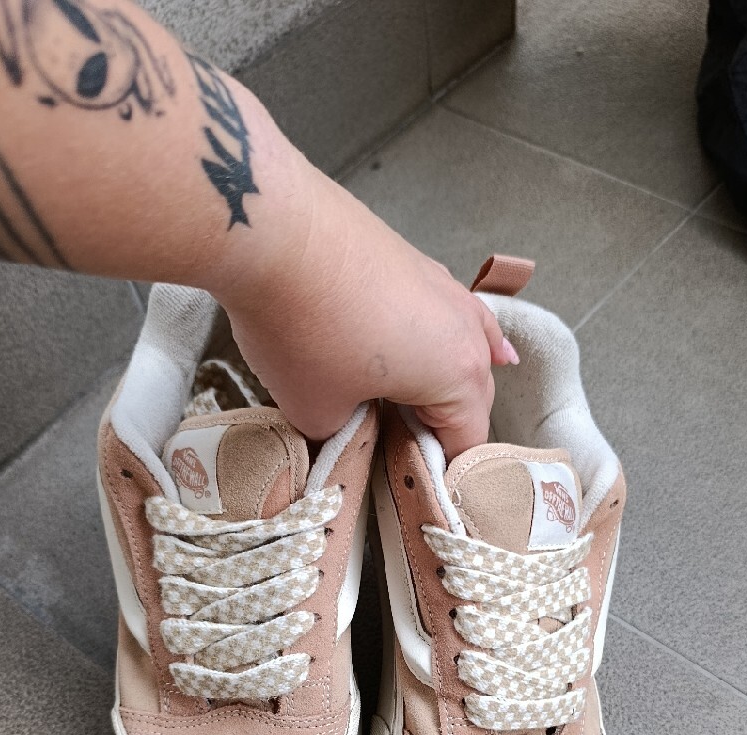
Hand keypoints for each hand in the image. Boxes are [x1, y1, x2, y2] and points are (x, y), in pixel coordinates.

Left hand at [211, 159, 515, 458]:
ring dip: (451, 376)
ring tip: (437, 400)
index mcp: (458, 376)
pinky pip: (440, 310)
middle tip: (405, 451)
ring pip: (466, 345)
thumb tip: (338, 433)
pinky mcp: (412, 260)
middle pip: (474, 394)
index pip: (467, 443)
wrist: (272, 230)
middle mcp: (466, 330)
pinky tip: (439, 332)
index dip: (443, 476)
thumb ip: (341, 434)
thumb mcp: (316, 411)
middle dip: (448, 425)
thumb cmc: (304, 330)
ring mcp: (443, 288)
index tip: (417, 492)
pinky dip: (437, 332)